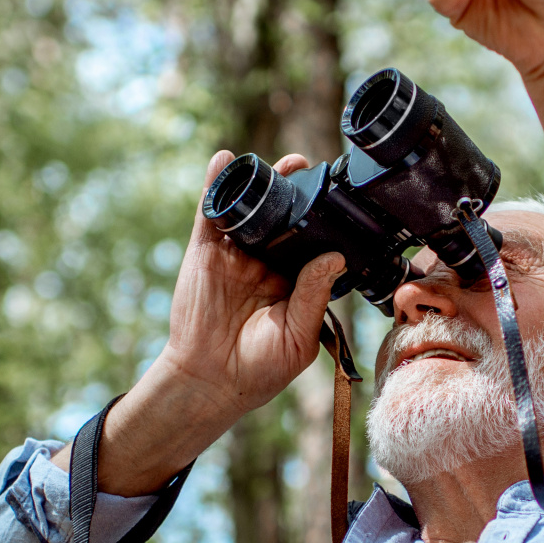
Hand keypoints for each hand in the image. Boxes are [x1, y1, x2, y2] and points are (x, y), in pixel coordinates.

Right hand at [155, 149, 344, 413]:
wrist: (210, 382)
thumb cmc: (260, 368)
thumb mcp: (298, 335)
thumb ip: (313, 295)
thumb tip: (334, 257)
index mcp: (292, 281)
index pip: (310, 242)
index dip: (322, 219)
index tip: (337, 197)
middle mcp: (265, 263)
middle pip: (282, 218)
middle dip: (295, 190)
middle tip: (309, 168)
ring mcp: (235, 255)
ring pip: (250, 210)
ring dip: (262, 182)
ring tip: (282, 163)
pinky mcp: (206, 253)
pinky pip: (211, 214)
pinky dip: (216, 186)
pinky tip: (225, 161)